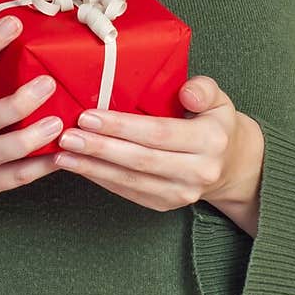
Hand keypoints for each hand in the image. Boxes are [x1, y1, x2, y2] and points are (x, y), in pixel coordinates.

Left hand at [53, 74, 264, 218]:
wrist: (231, 163)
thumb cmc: (214, 122)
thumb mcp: (218, 97)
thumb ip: (203, 89)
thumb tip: (187, 92)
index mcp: (211, 141)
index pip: (159, 133)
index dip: (122, 127)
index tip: (89, 116)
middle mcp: (198, 172)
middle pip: (140, 160)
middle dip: (100, 148)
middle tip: (67, 135)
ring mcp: (182, 194)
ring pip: (131, 181)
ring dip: (93, 168)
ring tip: (63, 154)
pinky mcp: (165, 205)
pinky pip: (128, 192)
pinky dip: (101, 179)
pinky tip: (79, 167)